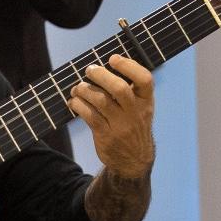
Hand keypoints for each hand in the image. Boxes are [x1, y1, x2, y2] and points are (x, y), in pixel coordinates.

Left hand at [67, 53, 155, 177]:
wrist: (133, 161)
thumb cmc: (133, 126)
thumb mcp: (141, 109)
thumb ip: (131, 90)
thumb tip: (105, 65)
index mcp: (146, 102)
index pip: (145, 79)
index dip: (129, 66)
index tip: (113, 58)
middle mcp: (135, 113)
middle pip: (119, 88)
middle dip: (101, 75)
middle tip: (89, 70)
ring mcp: (121, 126)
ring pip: (100, 101)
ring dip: (85, 90)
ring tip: (78, 88)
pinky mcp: (106, 136)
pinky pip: (89, 116)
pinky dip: (78, 105)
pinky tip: (74, 102)